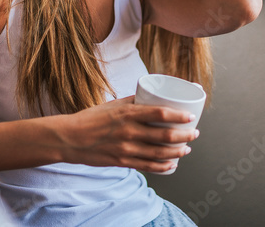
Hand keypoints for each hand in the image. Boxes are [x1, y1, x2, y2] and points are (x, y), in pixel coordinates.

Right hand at [55, 95, 198, 172]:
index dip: (178, 116)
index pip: (160, 113)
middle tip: (193, 133)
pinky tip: (172, 164)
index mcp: (128, 113)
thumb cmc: (92, 119)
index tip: (191, 117)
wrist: (71, 138)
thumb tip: (154, 98)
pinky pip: (148, 167)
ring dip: (178, 152)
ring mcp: (126, 149)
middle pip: (164, 136)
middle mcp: (129, 131)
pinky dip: (164, 167)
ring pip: (160, 153)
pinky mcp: (123, 162)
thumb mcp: (114, 105)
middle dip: (184, 136)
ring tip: (186, 149)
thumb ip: (134, 103)